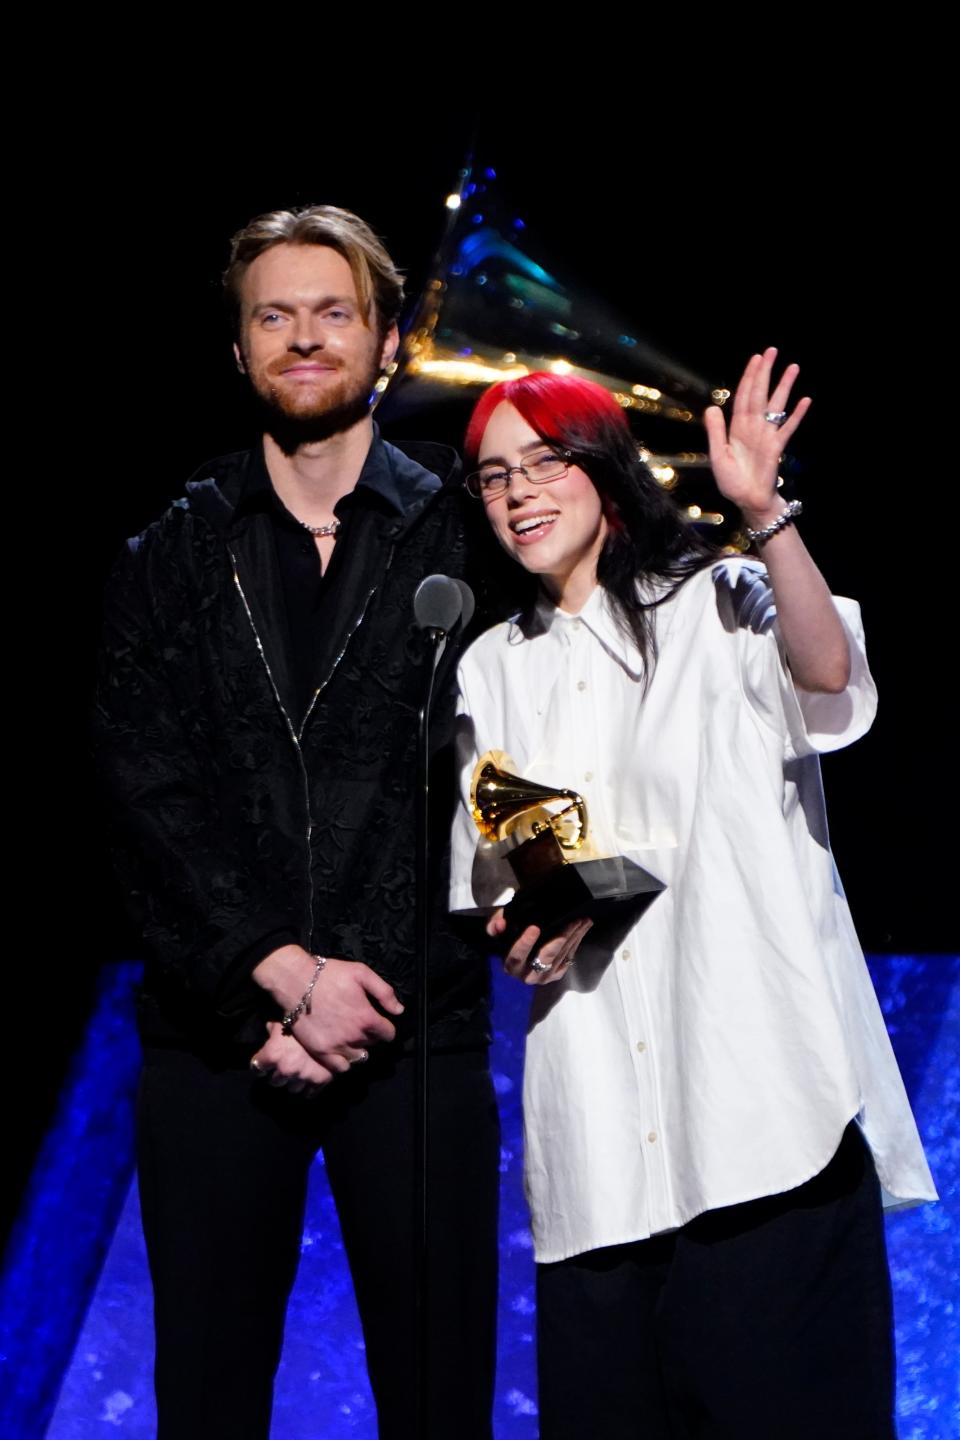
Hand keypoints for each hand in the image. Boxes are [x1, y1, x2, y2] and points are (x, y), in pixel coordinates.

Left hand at [250, 1022, 338, 1095]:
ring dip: (294, 1082)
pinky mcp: (319, 1081)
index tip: (264, 1064)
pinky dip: (309, 1088)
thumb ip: (273, 1030)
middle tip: (284, 1065)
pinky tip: (309, 1080)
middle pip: (274, 1082)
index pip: (257, 1068)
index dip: (261, 1064)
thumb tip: (269, 1030)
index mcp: (272, 1055)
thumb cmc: (300, 1020)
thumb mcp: (283, 1022)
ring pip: (292, 1089)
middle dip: (278, 1074)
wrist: (328, 1021)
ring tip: (298, 1072)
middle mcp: (285, 1069)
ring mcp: (303, 1076)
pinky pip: (309, 1093)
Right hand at [253, 945, 403, 1071]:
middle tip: (361, 1025)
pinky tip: (340, 1051)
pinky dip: (343, 1062)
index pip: (388, 1034)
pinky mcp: (320, 1052)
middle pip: (372, 1044)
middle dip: (371, 1036)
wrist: (297, 982)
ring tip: (351, 1039)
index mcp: (367, 1018)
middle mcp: (354, 1037)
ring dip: (358, 1049)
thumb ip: (384, 993)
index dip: (386, 1027)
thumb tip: (399, 1011)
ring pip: (358, 1058)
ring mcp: (336, 1046)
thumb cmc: (331, 975)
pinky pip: (339, 1068)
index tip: (379, 1022)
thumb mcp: (362, 973)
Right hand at [487, 910, 592, 984]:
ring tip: (584, 920)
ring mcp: (545, 977)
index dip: (525, 943)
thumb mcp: (500, 931)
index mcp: (511, 965)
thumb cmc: (510, 941)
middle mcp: (528, 975)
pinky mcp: (556, 975)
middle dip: (562, 936)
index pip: (517, 956)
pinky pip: (569, 958)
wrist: (522, 957)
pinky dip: (577, 942)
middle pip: (547, 956)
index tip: (534, 928)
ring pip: (561, 955)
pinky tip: (582, 930)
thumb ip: (495, 925)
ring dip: (574, 936)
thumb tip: (499, 923)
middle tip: (574, 921)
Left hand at [703, 347, 810, 526]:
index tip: (756, 359)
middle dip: (765, 373)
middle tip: (772, 351)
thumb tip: (711, 407)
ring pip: (776, 405)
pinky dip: (796, 415)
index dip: (749, 378)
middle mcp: (753, 427)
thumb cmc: (732, 481)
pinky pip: (788, 428)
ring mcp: (767, 435)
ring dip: (784, 386)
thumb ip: (715, 431)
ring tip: (793, 367)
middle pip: (760, 394)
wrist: (747, 501)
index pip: (743, 396)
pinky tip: (805, 400)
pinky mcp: (777, 447)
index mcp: (737, 427)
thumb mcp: (717, 455)